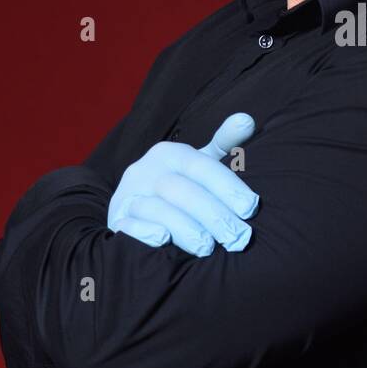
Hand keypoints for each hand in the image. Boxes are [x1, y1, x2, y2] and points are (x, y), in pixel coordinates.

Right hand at [108, 113, 259, 255]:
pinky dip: (145, 232)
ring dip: (185, 229)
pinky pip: (128, 225)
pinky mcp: (116, 220)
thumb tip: (247, 120)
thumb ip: (223, 143)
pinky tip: (164, 241)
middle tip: (237, 238)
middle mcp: (146, 170)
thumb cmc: (178, 186)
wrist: (131, 205)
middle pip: (183, 191)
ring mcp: (128, 195)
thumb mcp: (198, 163)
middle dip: (214, 216)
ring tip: (208, 248)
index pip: (202, 167)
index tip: (250, 209)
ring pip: (156, 209)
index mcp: (170, 154)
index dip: (228, 187)